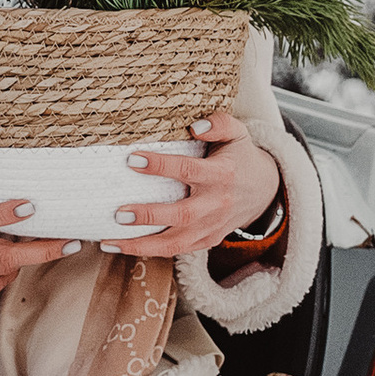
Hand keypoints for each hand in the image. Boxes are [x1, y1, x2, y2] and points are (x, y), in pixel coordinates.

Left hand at [109, 110, 282, 260]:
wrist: (264, 191)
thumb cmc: (240, 158)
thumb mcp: (237, 132)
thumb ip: (219, 123)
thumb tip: (194, 126)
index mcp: (222, 174)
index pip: (189, 171)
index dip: (161, 166)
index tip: (133, 159)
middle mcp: (216, 204)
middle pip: (181, 216)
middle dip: (149, 216)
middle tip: (119, 214)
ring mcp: (211, 227)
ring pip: (175, 244)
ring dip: (141, 245)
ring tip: (110, 241)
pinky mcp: (206, 241)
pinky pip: (176, 251)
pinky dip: (149, 252)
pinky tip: (123, 247)